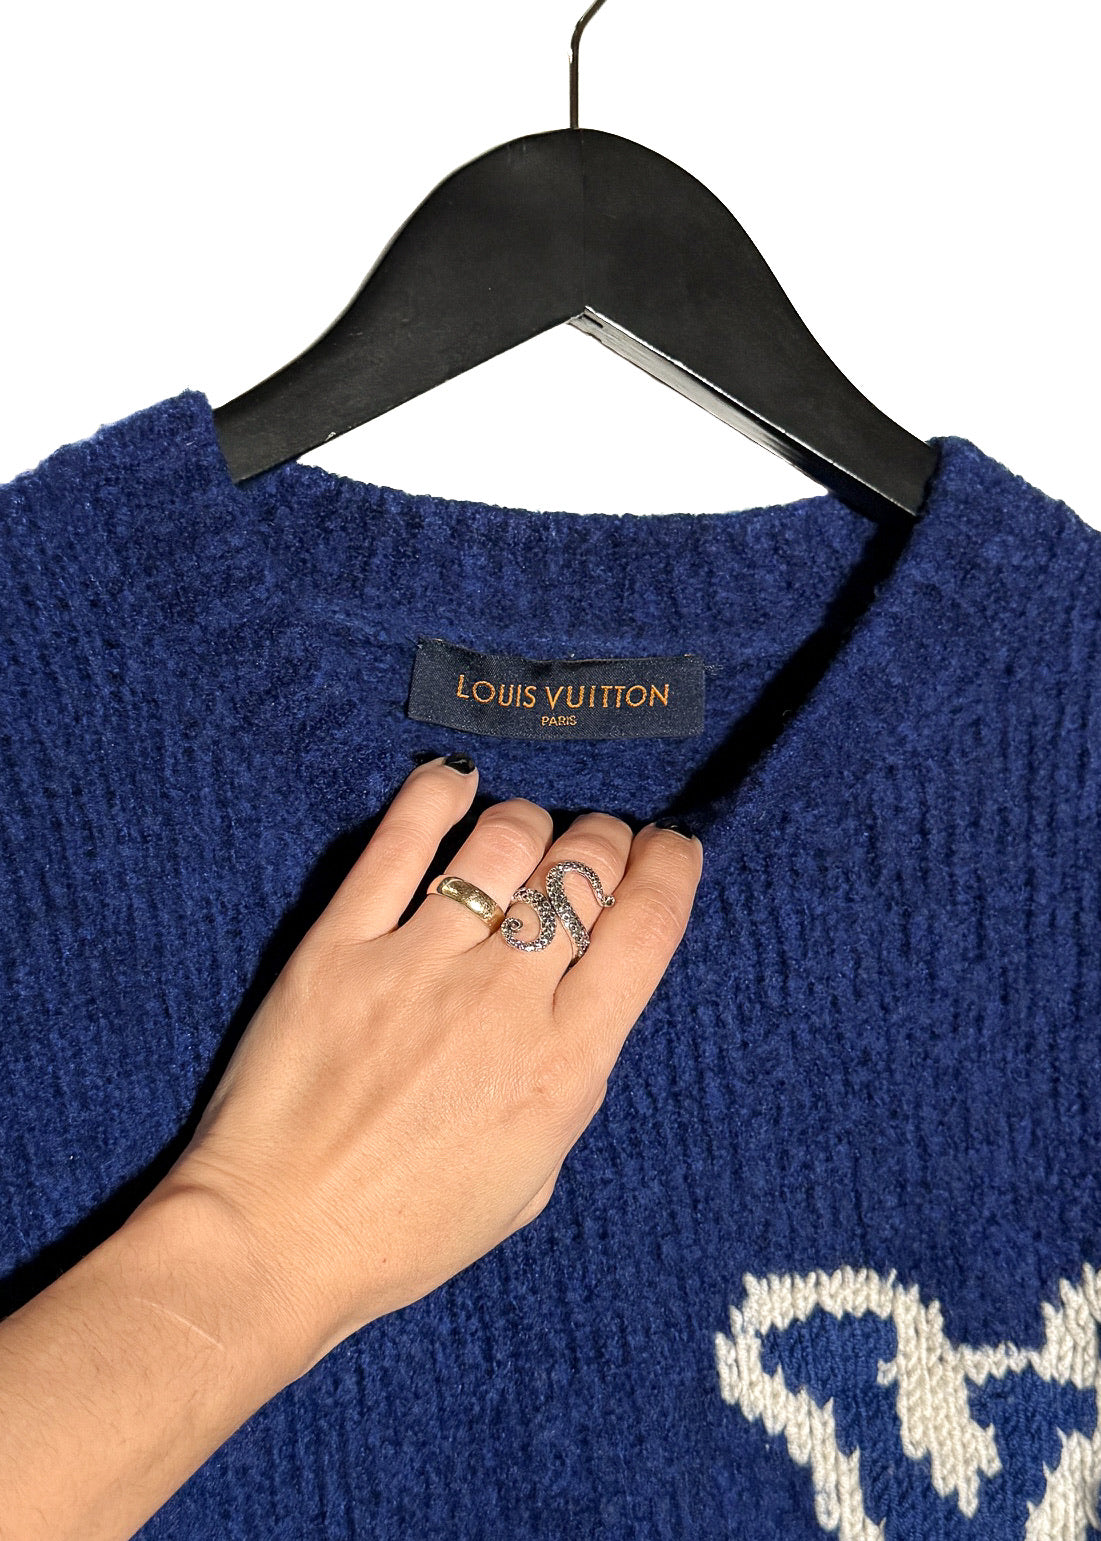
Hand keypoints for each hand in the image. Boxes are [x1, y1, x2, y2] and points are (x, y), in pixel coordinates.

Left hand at [153, 755, 703, 1375]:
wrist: (277, 1243)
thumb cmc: (409, 1229)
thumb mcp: (534, 1175)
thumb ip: (568, 1074)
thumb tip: (583, 990)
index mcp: (565, 1065)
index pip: (647, 925)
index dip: (671, 867)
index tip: (670, 849)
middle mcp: (503, 1001)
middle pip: (583, 869)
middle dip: (604, 841)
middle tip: (592, 849)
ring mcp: (418, 964)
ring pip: (504, 841)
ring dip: (531, 823)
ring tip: (524, 835)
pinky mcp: (339, 946)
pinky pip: (400, 842)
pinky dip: (436, 795)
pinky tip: (452, 783)